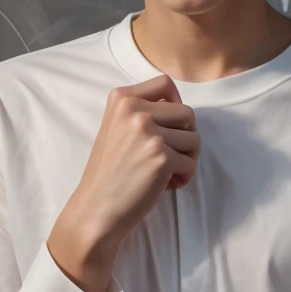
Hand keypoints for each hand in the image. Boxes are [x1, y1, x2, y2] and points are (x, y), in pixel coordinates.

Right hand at [47, 75, 198, 291]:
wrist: (96, 208)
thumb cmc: (110, 172)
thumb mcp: (116, 128)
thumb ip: (141, 111)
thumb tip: (179, 104)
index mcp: (121, 99)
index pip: (165, 83)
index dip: (175, 104)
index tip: (169, 126)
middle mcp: (133, 111)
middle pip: (187, 112)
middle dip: (185, 137)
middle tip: (170, 157)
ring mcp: (148, 133)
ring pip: (194, 138)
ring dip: (187, 158)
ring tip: (166, 172)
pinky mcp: (161, 157)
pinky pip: (191, 162)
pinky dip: (184, 177)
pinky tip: (165, 185)